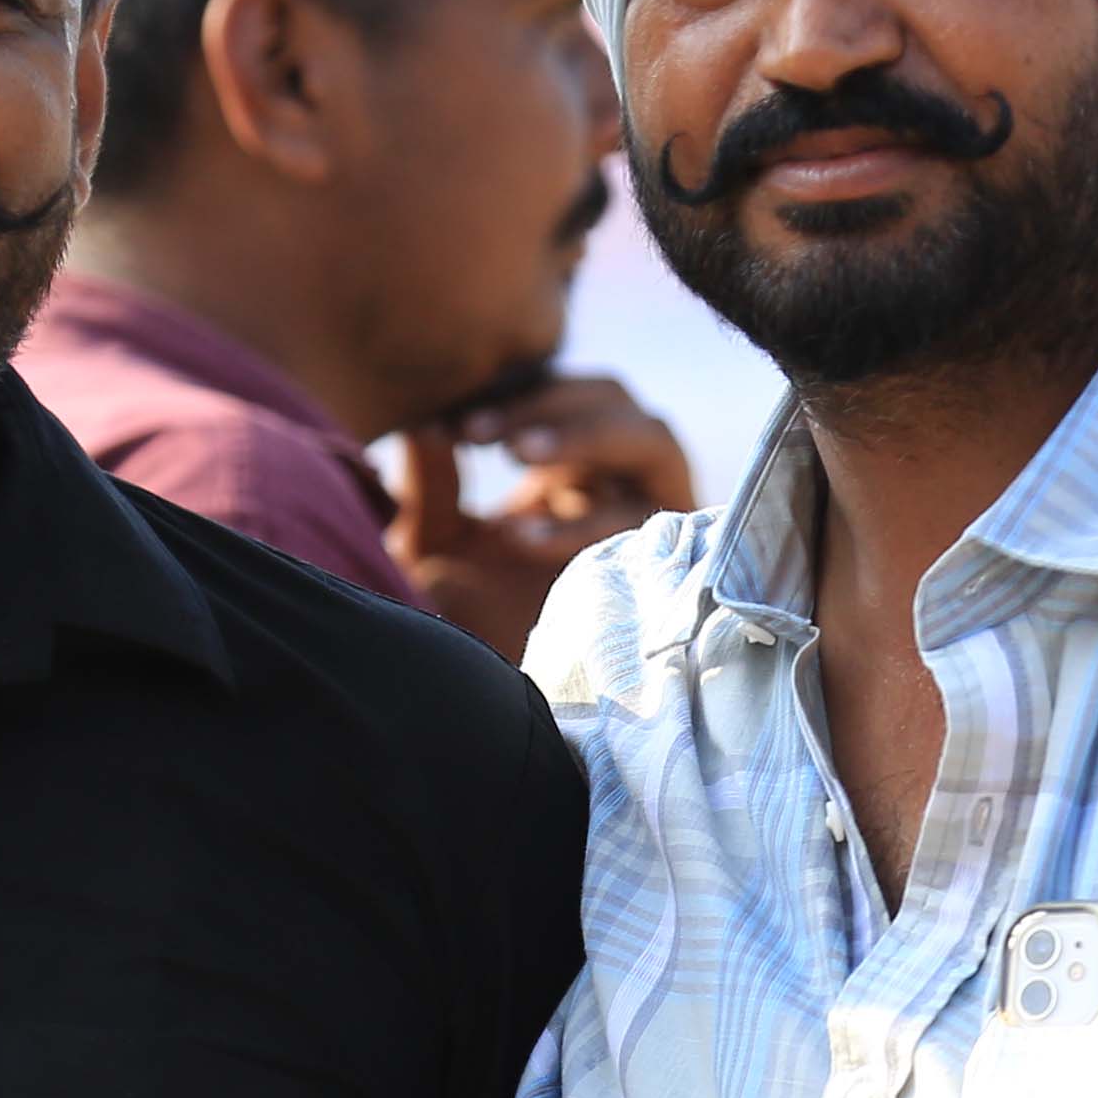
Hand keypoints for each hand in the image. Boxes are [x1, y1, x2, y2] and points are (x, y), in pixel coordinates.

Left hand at [387, 373, 696, 664]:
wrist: (495, 705)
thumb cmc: (466, 620)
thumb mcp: (431, 543)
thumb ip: (428, 481)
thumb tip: (423, 422)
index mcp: (567, 468)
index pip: (562, 393)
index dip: (517, 393)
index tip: (455, 421)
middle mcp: (618, 483)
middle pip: (614, 399)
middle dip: (550, 405)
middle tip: (483, 432)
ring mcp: (652, 517)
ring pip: (650, 437)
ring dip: (585, 437)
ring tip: (517, 456)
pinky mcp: (673, 561)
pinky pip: (649, 514)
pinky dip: (586, 521)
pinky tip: (521, 540)